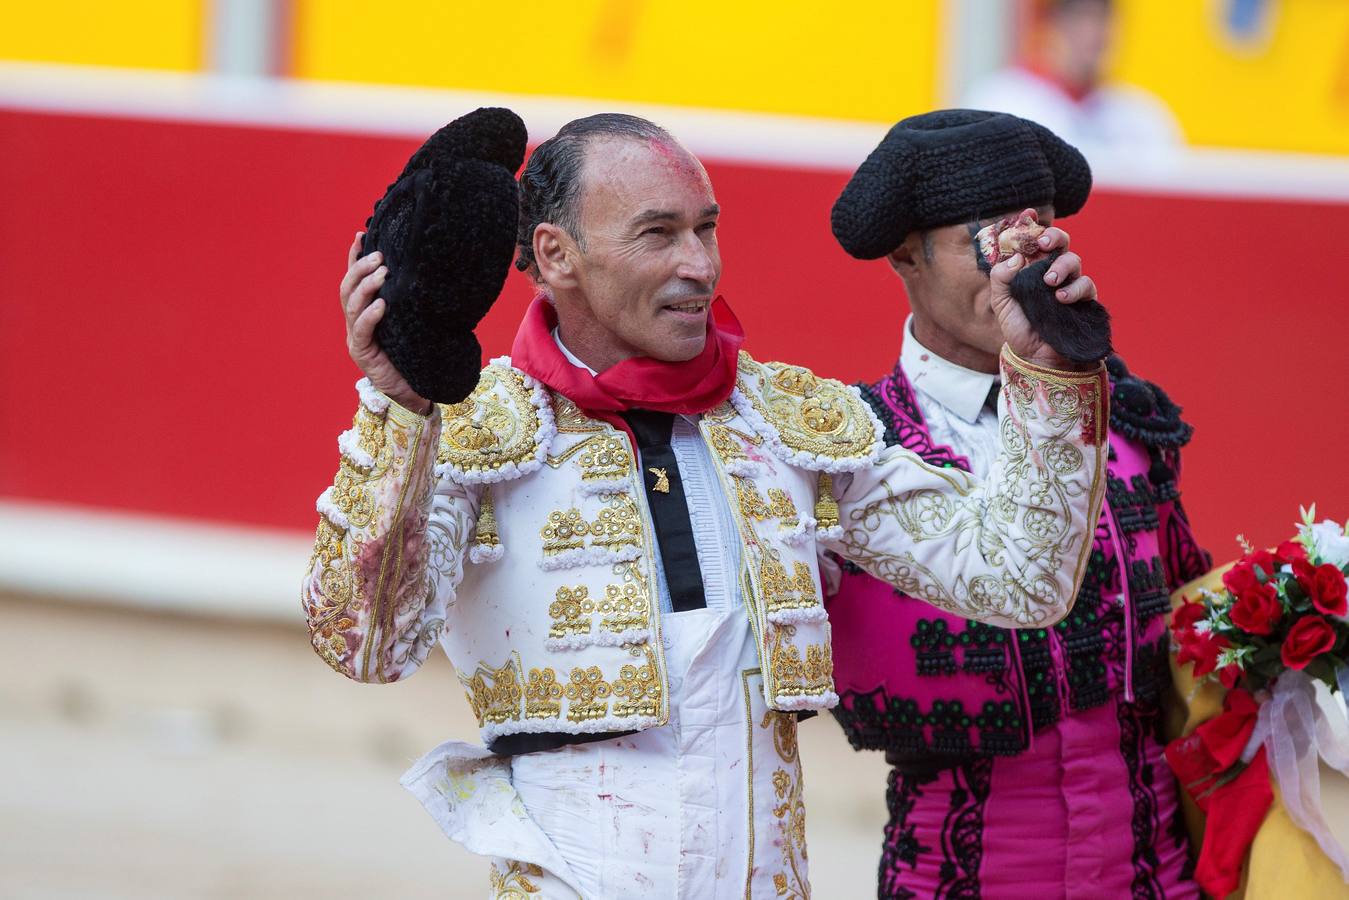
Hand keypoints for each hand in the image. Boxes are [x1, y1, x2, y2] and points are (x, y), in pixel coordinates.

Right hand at [341, 232, 431, 413]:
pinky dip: (370, 315)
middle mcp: (355, 324)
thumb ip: (410, 302)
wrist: (415, 391)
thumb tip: (427, 272)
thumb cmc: (415, 357)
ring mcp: (356, 339)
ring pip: (352, 306)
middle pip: (347, 289)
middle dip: (360, 269)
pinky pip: (362, 331)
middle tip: (379, 257)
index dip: (354, 258)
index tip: (361, 235)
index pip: (353, 281)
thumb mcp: (413, 323)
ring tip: (382, 273)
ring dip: (366, 286)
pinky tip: (382, 305)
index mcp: (363, 314)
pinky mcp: (362, 354)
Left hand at [987, 212, 1098, 369]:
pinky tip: (1060, 298)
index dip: (1032, 225)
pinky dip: (1074, 288)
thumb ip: (1001, 279)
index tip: (1028, 215)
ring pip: (1073, 259)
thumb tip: (1016, 257)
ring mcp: (1069, 283)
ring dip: (1062, 266)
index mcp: (1030, 268)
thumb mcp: (1001, 303)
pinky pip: (1086, 284)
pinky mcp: (1084, 299)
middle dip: (1053, 237)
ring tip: (1048, 281)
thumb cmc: (1020, 328)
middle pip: (1059, 242)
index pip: (1033, 240)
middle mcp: (1050, 271)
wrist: (1037, 358)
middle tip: (1043, 243)